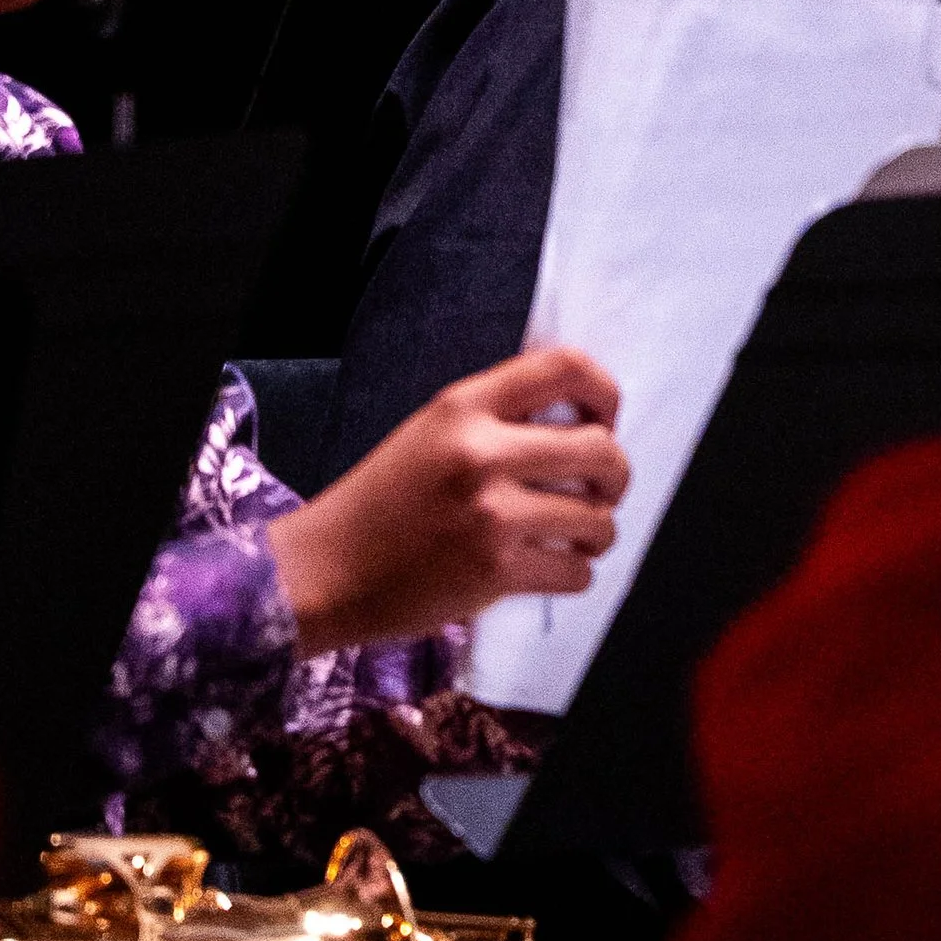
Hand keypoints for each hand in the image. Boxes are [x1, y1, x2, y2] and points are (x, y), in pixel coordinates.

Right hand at [265, 345, 629, 654]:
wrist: (323, 572)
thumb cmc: (381, 503)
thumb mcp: (431, 432)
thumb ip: (497, 417)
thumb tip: (582, 417)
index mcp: (464, 405)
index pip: (566, 366)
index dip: (605, 391)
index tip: (606, 419)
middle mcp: (481, 453)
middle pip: (601, 448)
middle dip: (616, 474)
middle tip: (603, 490)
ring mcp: (490, 516)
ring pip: (597, 519)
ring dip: (599, 531)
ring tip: (580, 535)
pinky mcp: (493, 574)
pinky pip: (576, 571)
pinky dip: (576, 573)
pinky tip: (556, 568)